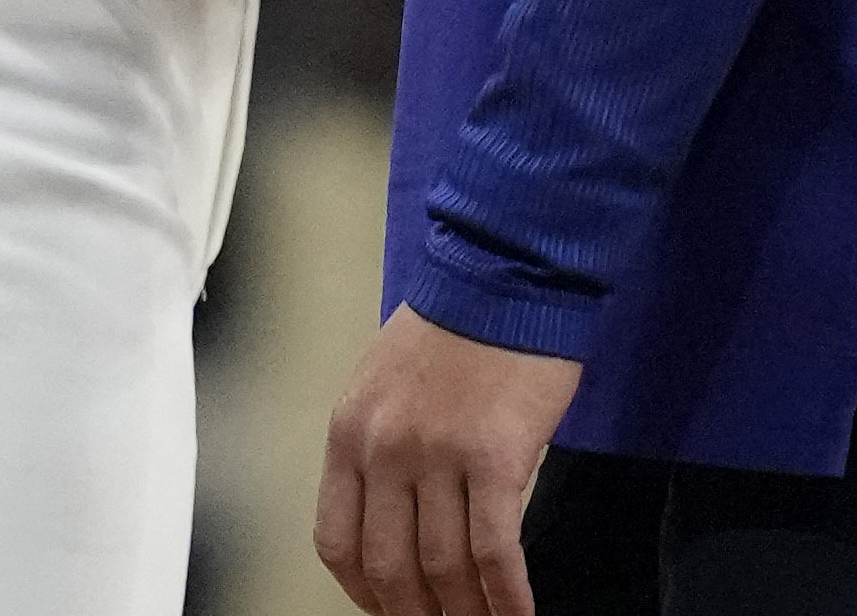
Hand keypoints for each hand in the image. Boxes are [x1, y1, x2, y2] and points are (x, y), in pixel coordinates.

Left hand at [318, 306, 583, 615]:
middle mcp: (385, 450)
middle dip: (416, 613)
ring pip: (444, 569)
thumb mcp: (385, 382)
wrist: (507, 274)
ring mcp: (438, 456)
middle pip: (390, 566)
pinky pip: (495, 551)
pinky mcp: (496, 458)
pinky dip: (507, 597)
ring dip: (466, 613)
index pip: (336, 541)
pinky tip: (520, 615)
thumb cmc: (454, 324)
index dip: (362, 591)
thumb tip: (398, 520)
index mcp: (349, 432)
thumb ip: (381, 447)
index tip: (388, 607)